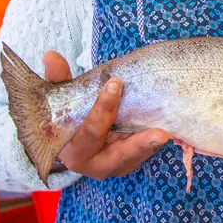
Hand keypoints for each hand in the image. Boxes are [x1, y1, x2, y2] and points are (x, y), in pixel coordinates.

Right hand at [43, 50, 169, 179]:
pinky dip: (155, 143)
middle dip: (139, 144)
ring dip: (153, 145)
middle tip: (160, 133)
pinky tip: (171, 129)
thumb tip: (50, 55)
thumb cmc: (68, 118)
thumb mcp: (61, 101)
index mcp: (74, 152)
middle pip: (119, 155)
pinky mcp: (130, 164)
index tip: (115, 83)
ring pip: (137, 157)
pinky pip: (145, 154)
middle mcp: (95, 165)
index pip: (91, 132)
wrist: (72, 143)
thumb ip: (58, 80)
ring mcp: (116, 167)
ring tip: (169, 133)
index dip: (103, 108)